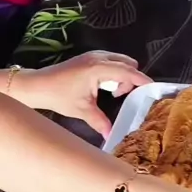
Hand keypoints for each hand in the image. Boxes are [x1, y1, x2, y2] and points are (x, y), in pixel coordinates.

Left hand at [17, 52, 151, 136]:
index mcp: (98, 68)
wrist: (37, 85)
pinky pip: (112, 60)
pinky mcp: (90, 57)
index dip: (142, 80)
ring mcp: (94, 55)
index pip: (127, 71)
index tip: (153, 88)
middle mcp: (98, 57)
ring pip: (120, 61)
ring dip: (123, 75)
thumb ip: (100, 122)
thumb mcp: (82, 110)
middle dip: (131, 79)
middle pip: (127, 64)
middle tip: (124, 96)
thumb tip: (112, 136)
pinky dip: (115, 71)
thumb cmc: (58, 96)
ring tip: (113, 92)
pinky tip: (106, 86)